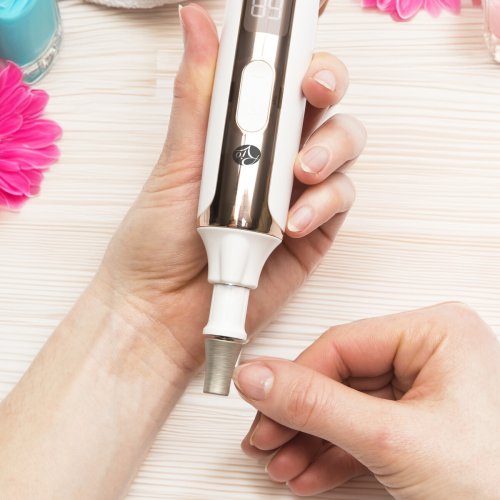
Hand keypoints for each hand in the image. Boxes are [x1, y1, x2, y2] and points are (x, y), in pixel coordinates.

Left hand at [95, 3, 365, 372]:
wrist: (163, 310)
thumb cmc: (158, 240)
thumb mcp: (177, 162)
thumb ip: (199, 96)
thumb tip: (198, 21)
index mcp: (238, 131)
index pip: (274, 75)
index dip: (295, 42)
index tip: (306, 10)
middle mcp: (273, 155)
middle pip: (321, 103)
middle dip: (326, 82)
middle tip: (313, 86)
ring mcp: (297, 192)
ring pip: (342, 146)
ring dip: (330, 148)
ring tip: (298, 170)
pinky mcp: (314, 231)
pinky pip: (340, 201)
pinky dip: (324, 203)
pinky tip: (293, 221)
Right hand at [233, 303, 499, 498]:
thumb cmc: (499, 485)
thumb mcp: (392, 441)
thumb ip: (316, 406)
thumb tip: (258, 377)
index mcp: (436, 332)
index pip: (339, 346)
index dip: (293, 381)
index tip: (259, 403)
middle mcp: (431, 352)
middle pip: (340, 378)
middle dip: (299, 419)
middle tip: (265, 440)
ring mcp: (428, 388)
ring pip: (348, 407)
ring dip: (311, 440)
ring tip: (284, 464)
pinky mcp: (423, 421)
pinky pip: (366, 429)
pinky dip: (336, 453)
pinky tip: (310, 471)